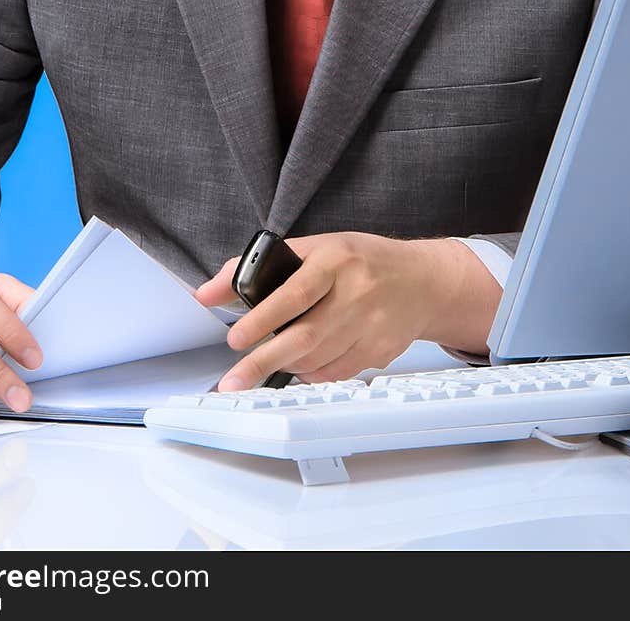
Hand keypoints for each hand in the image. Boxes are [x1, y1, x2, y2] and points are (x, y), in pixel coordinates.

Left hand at [195, 232, 501, 390]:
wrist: (422, 280)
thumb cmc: (359, 260)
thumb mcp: (313, 248)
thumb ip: (258, 267)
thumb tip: (207, 292)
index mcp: (336, 259)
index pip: (295, 292)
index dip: (263, 318)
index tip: (236, 338)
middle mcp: (356, 292)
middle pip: (305, 336)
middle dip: (264, 362)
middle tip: (233, 381)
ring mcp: (372, 325)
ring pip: (318, 360)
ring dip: (286, 367)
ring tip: (264, 366)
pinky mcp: (381, 351)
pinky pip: (336, 373)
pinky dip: (311, 374)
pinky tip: (300, 366)